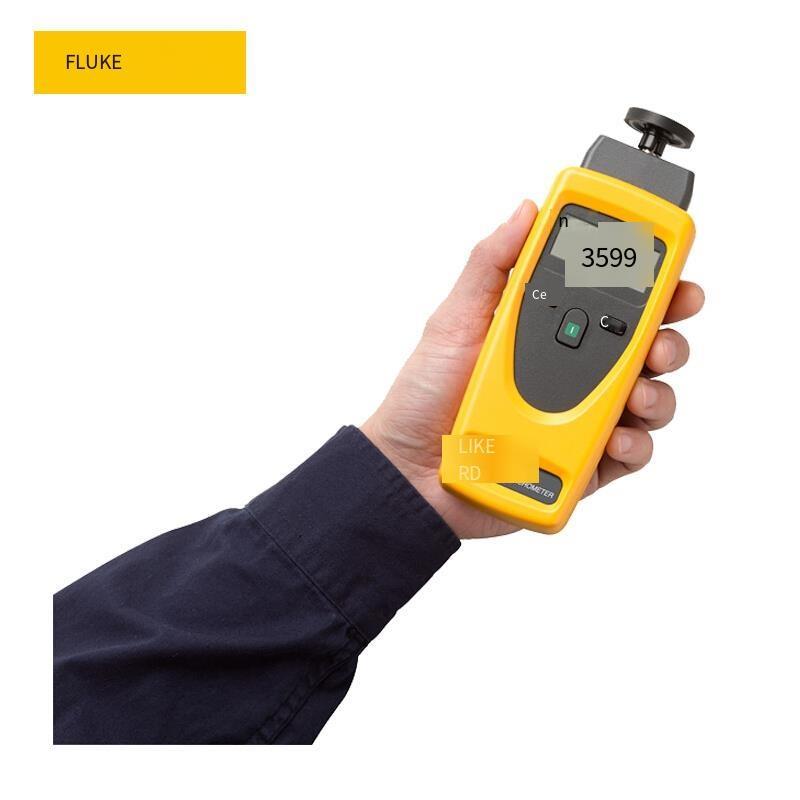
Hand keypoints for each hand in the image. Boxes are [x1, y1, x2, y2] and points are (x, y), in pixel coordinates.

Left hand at [362, 200, 704, 538]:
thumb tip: (527, 211)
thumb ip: (491, 264)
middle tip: (662, 337)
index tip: (670, 270)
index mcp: (546, 333)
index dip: (648, 283)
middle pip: (644, 349)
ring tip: (638, 393)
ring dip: (658, 392)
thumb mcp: (453, 320)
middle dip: (668, 336)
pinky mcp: (581, 464)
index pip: (609, 302)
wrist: (408, 470)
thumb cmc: (424, 396)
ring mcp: (577, 418)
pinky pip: (629, 454)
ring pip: (648, 400)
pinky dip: (636, 445)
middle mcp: (569, 373)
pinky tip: (618, 438)